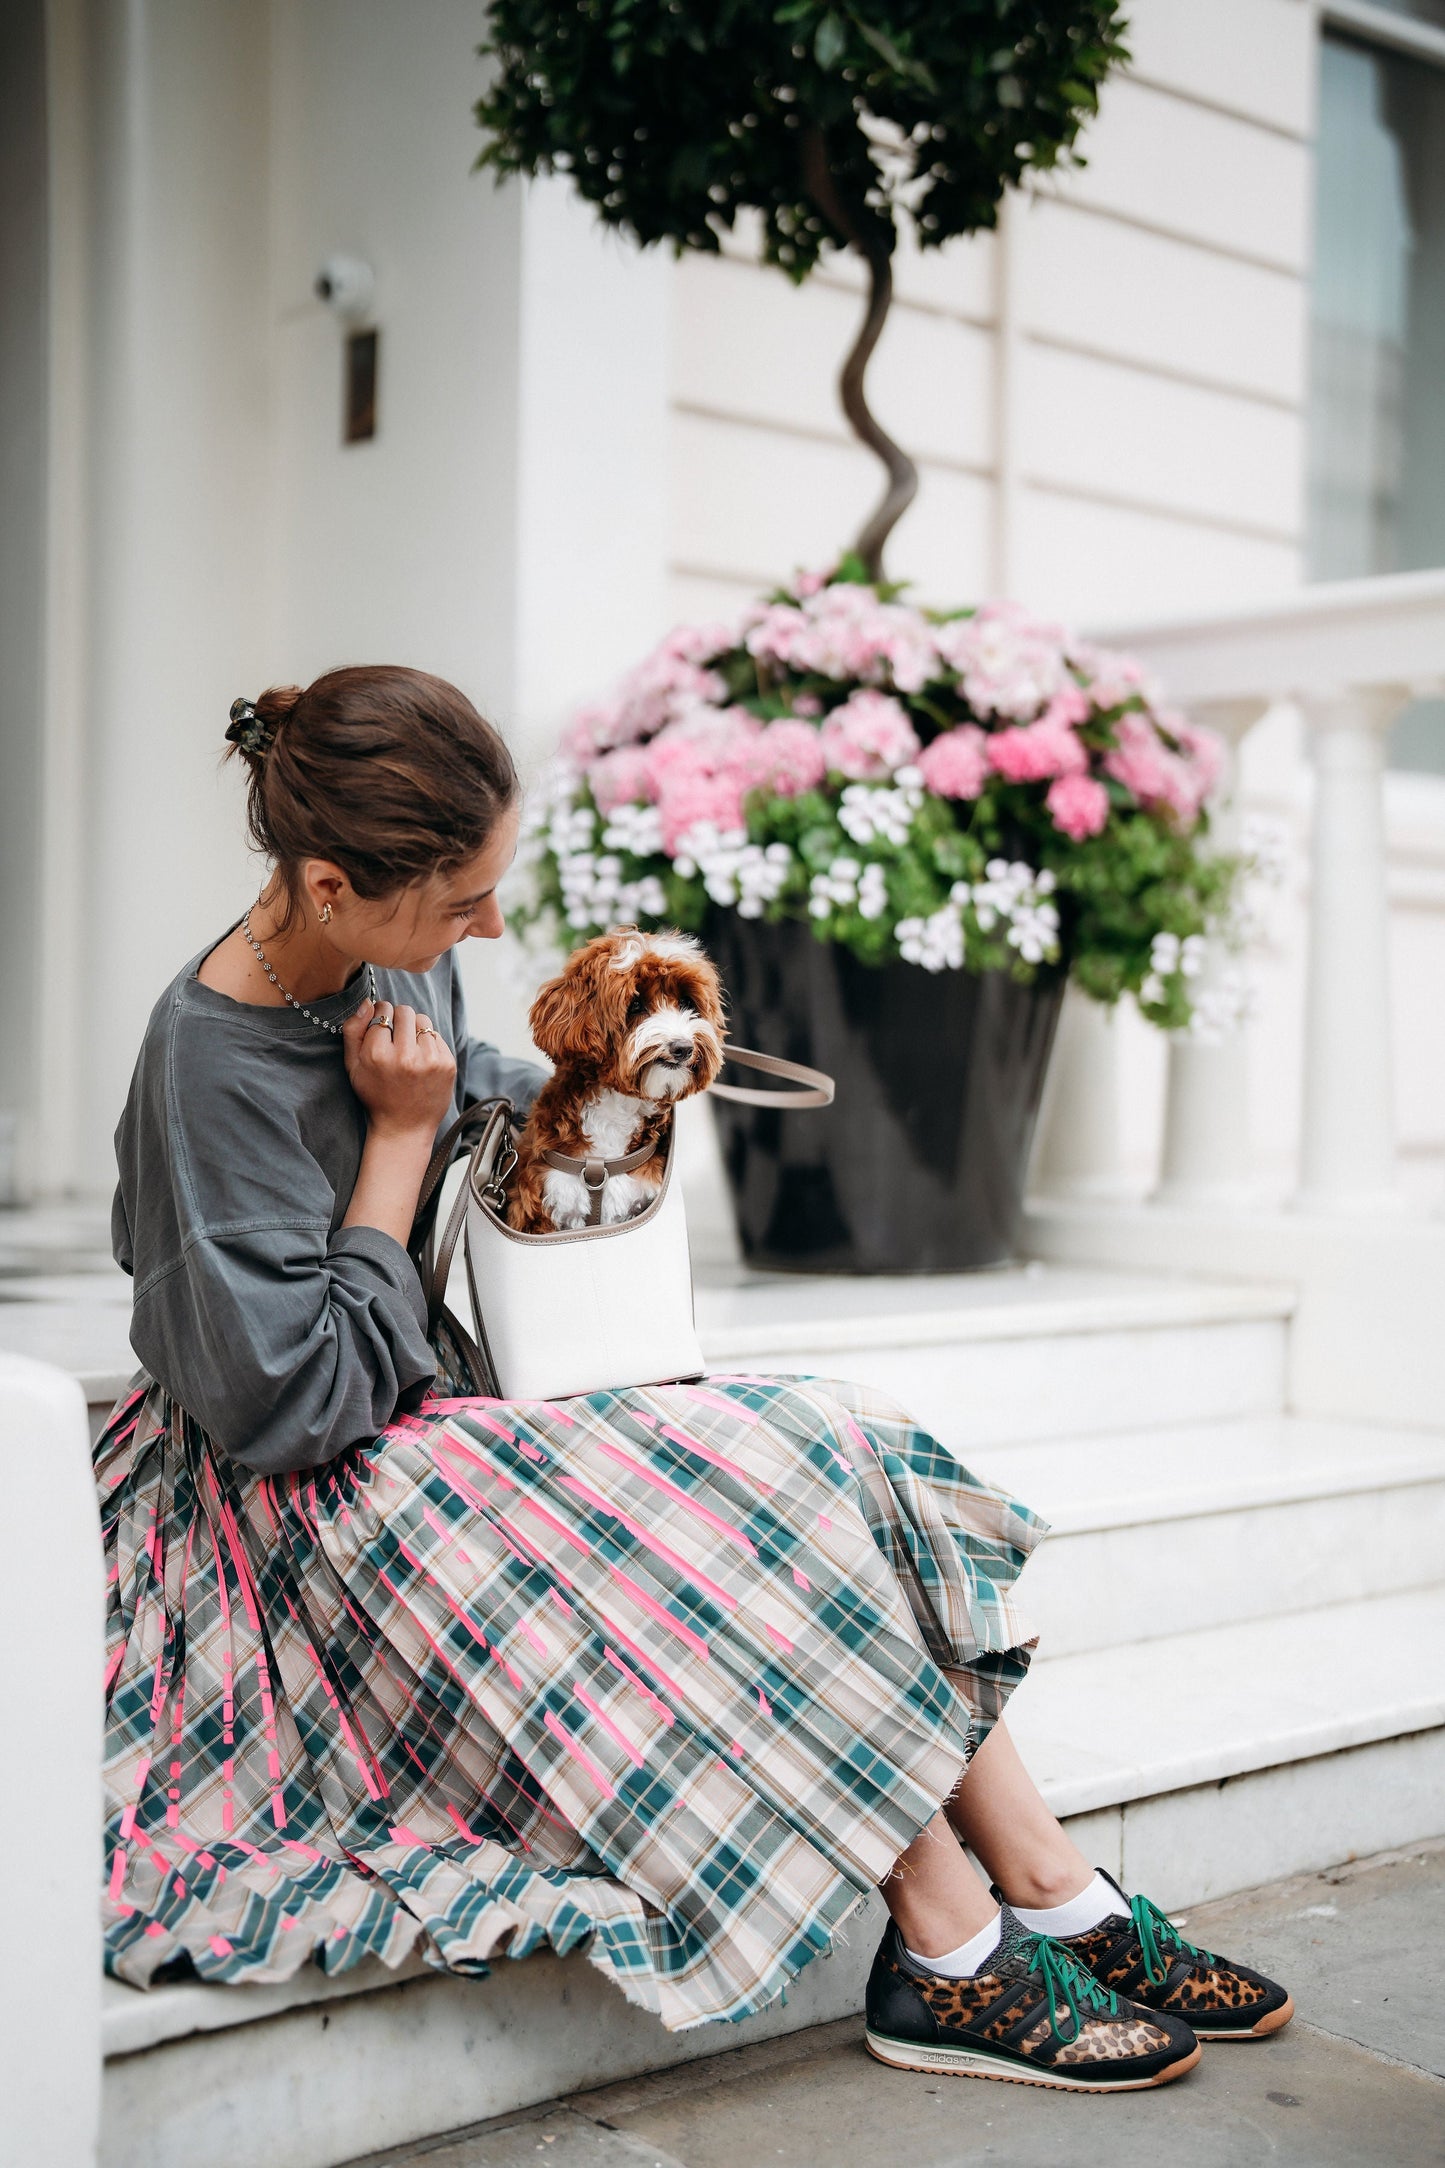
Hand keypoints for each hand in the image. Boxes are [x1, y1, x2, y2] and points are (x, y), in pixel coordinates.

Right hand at [342, 999, 456, 1140]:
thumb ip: (353, 1031)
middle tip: (395, 1038)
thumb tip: (367, 1002)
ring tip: (409, 1049)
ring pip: (423, 1020)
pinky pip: (437, 1036)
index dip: (381, 1017)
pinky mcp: (447, 1064)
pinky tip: (421, 1060)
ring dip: (415, 1030)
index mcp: (378, 1054)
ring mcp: (429, 1060)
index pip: (383, 1011)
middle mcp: (405, 1055)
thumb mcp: (353, 1066)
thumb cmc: (375, 1095)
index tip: (381, 1029)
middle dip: (399, 1020)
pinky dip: (428, 1043)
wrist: (405, 1127)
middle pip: (405, 1011)